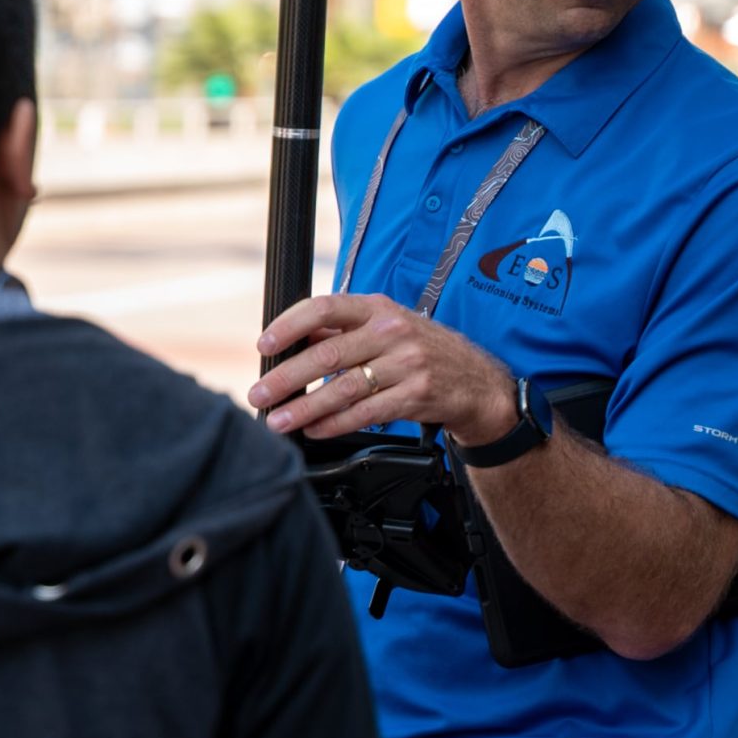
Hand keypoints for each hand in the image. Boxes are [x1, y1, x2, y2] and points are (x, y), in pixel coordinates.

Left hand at [250, 294, 517, 444]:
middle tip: (259, 394)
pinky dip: (334, 424)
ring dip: (304, 408)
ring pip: (343, 389)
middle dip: (286, 378)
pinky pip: (365, 413)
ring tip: (278, 421)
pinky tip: (314, 429)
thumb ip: (341, 331)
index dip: (289, 325)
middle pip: (327, 355)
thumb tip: (290, 340)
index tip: (264, 344)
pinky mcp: (415, 396)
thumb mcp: (385, 327)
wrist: (478, 381)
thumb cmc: (421, 350)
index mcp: (377, 308)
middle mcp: (391, 332)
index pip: (324, 307)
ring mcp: (406, 365)